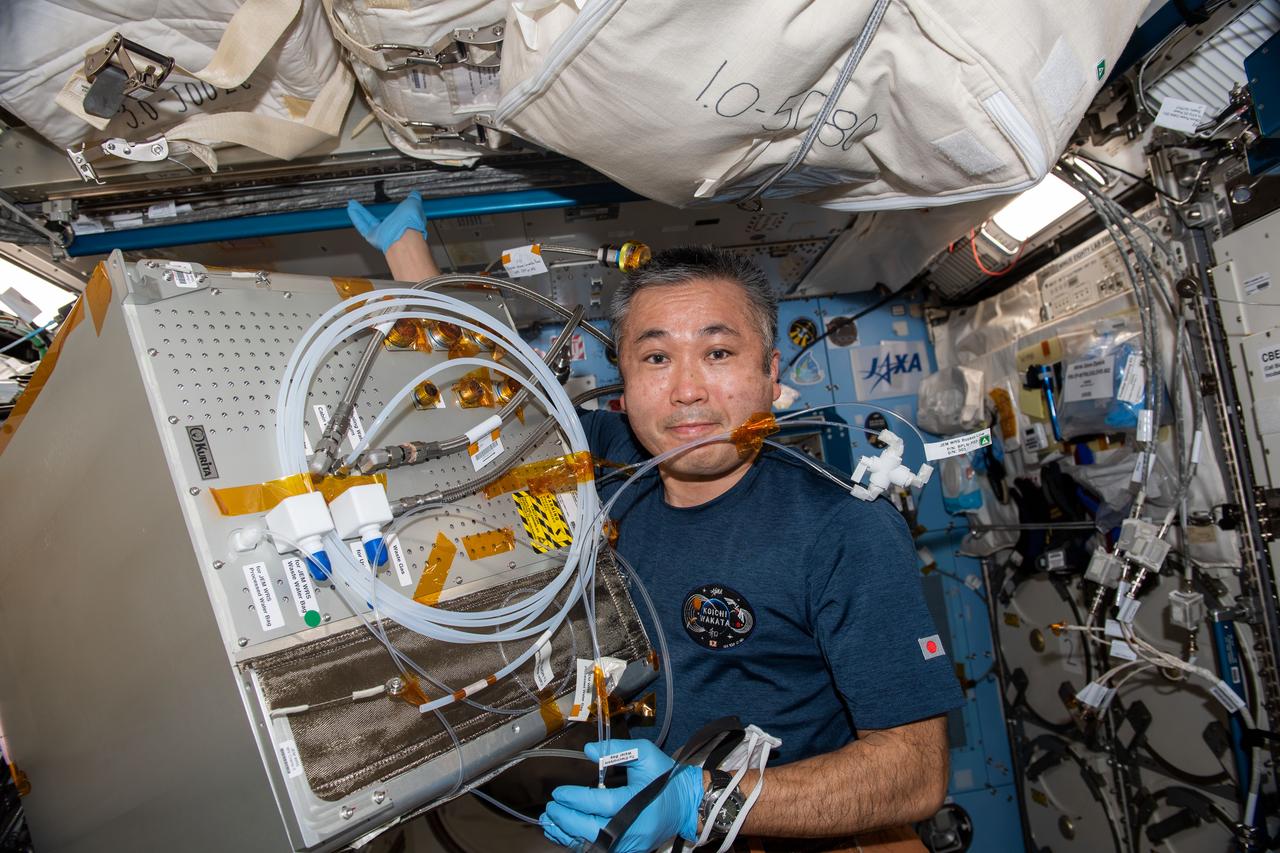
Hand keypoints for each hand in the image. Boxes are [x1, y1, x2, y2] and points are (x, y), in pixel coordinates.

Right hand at [347, 191, 427, 252]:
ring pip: (369, 221)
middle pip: (379, 218)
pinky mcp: (373, 236)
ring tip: (353, 204)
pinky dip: (356, 217)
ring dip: (360, 212)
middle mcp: (393, 228)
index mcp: (405, 221)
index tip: (384, 201)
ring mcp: (383, 232)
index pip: (397, 213)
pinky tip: (351, 209)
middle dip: (371, 210)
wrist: (404, 236)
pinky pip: (362, 226)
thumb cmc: (411, 222)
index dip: (391, 207)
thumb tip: (415, 194)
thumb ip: (413, 198)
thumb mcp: (414, 203)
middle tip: (364, 204)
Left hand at [539, 739, 701, 851]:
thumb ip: (616, 750)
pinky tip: (564, 834)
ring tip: (550, 822)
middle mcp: (632, 828)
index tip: (559, 792)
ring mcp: (630, 844)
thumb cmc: (666, 778)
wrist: (686, 805)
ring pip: (591, 845)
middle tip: (551, 807)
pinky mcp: (629, 851)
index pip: (599, 804)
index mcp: (636, 803)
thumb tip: (588, 750)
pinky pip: (599, 849)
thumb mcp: (645, 754)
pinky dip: (579, 842)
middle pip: (590, 829)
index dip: (576, 798)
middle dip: (566, 819)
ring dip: (567, 834)